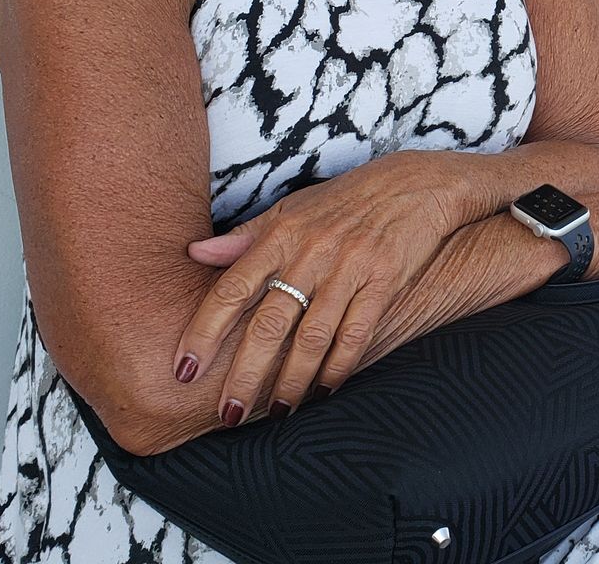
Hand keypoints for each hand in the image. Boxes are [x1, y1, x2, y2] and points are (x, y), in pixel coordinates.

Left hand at [174, 150, 487, 422]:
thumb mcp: (292, 209)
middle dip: (245, 374)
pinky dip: (338, 367)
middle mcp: (311, 251)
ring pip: (313, 336)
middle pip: (269, 323)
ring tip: (277, 412)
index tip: (184, 369)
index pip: (231, 288)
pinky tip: (324, 390)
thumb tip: (194, 254)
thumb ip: (245, 237)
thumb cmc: (344, 200)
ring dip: (292, 380)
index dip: (204, 331)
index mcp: (281, 233)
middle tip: (227, 414)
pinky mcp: (384, 279)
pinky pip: (355, 333)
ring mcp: (349, 266)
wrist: (414, 185)